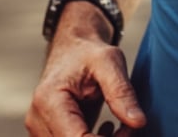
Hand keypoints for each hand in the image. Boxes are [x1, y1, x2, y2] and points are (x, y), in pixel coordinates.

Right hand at [26, 27, 145, 136]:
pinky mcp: (49, 134)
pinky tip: (107, 130)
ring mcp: (41, 129)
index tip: (129, 130)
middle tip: (128, 127)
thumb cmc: (88, 51)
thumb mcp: (109, 61)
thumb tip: (139, 122)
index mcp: (49, 101)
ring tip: (120, 127)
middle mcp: (38, 120)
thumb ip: (121, 92)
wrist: (72, 48)